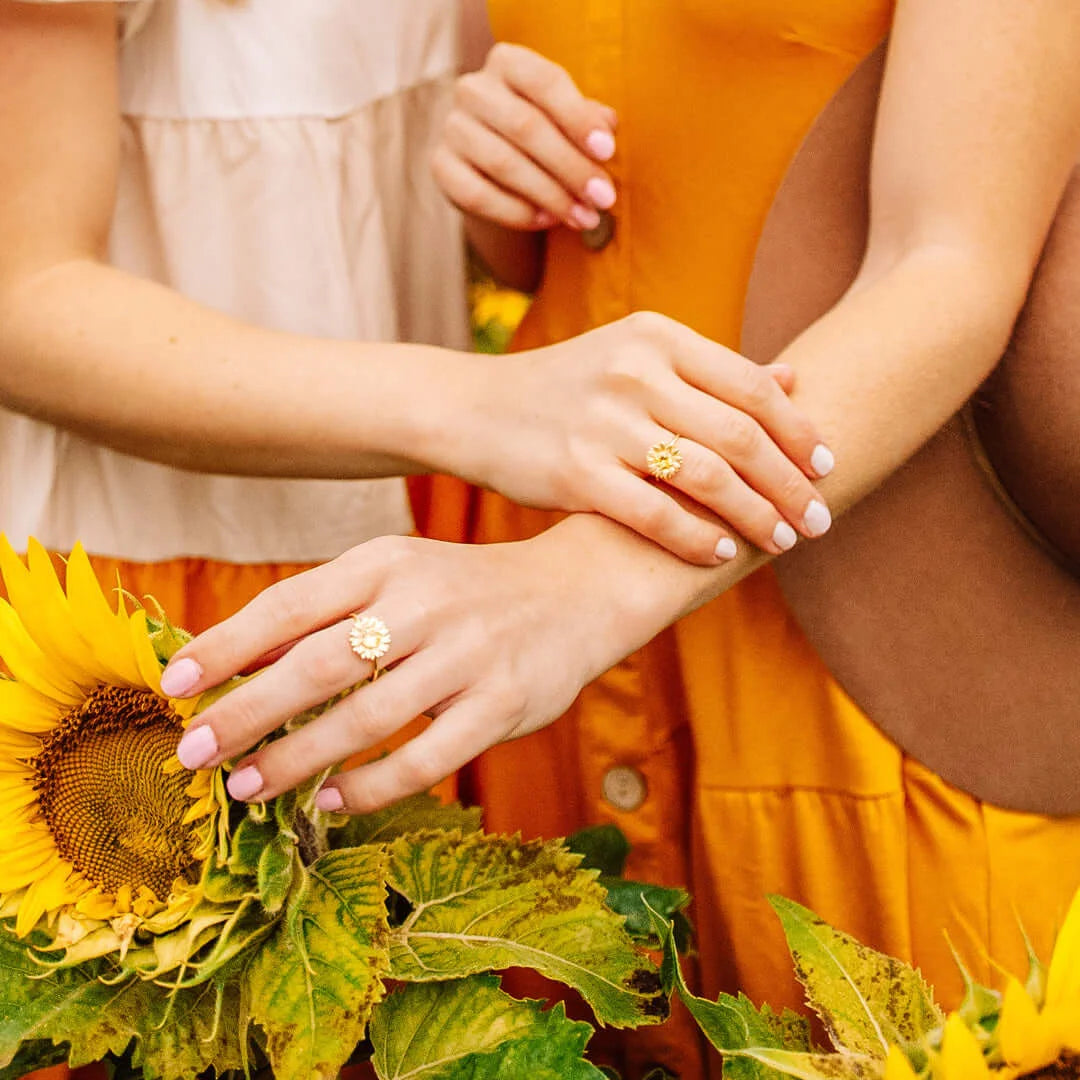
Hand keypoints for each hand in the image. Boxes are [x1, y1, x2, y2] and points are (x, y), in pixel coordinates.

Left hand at [163, 534, 623, 812]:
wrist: (577, 591)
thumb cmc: (467, 590)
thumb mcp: (399, 576)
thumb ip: (326, 611)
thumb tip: (234, 659)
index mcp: (387, 564)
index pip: (290, 604)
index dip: (226, 645)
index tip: (174, 683)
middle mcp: (424, 604)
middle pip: (316, 666)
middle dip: (245, 714)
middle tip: (192, 752)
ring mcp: (467, 656)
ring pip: (365, 718)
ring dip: (296, 759)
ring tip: (246, 787)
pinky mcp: (502, 705)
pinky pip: (424, 758)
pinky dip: (370, 786)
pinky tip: (331, 801)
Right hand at [433, 42, 618, 231]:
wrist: (498, 168)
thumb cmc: (545, 134)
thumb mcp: (569, 120)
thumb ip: (589, 120)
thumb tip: (608, 127)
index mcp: (508, 62)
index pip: (545, 82)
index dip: (578, 118)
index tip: (607, 152)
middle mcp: (473, 89)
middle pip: (525, 127)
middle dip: (571, 167)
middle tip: (603, 198)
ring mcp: (453, 128)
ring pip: (504, 164)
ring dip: (551, 196)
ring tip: (583, 217)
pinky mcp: (441, 167)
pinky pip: (479, 195)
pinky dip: (517, 213)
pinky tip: (546, 221)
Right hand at [450, 311, 834, 563]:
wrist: (474, 408)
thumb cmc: (567, 387)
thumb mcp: (636, 357)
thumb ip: (711, 371)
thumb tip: (791, 376)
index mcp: (657, 336)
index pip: (753, 387)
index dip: (800, 432)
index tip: (828, 467)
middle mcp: (634, 372)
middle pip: (740, 435)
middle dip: (790, 484)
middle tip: (820, 518)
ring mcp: (603, 422)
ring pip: (706, 476)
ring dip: (755, 516)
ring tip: (784, 541)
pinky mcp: (575, 471)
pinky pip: (655, 514)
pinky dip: (697, 538)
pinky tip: (722, 554)